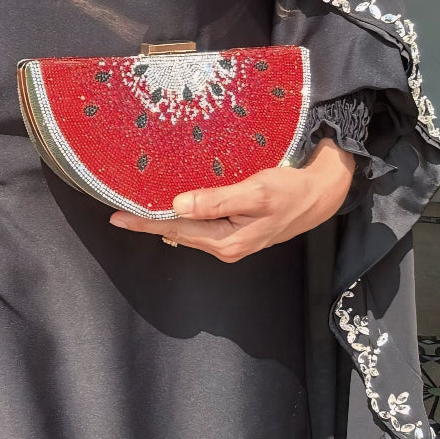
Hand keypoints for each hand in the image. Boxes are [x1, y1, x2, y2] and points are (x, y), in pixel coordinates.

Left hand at [109, 138, 355, 261]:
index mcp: (227, 242)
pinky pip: (201, 226)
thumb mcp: (255, 193)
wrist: (322, 195)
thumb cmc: (292, 191)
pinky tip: (172, 208)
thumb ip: (216, 200)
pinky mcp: (236, 232)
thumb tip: (177, 205)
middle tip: (118, 213)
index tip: (117, 217)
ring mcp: (231, 242)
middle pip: (178, 234)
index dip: (145, 223)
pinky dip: (183, 217)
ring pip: (189, 231)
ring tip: (137, 210)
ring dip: (164, 221)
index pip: (175, 230)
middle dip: (149, 223)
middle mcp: (225, 247)